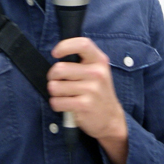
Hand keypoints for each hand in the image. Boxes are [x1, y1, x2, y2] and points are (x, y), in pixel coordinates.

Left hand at [48, 37, 128, 163]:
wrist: (111, 119)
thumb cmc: (98, 92)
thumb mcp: (98, 71)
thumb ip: (82, 60)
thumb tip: (57, 53)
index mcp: (99, 61)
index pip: (82, 44)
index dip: (64, 46)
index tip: (55, 53)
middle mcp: (97, 73)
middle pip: (59, 69)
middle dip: (52, 77)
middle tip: (58, 82)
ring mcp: (92, 90)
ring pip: (54, 87)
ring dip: (54, 93)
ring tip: (65, 95)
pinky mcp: (84, 105)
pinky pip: (56, 102)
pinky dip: (56, 105)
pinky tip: (66, 105)